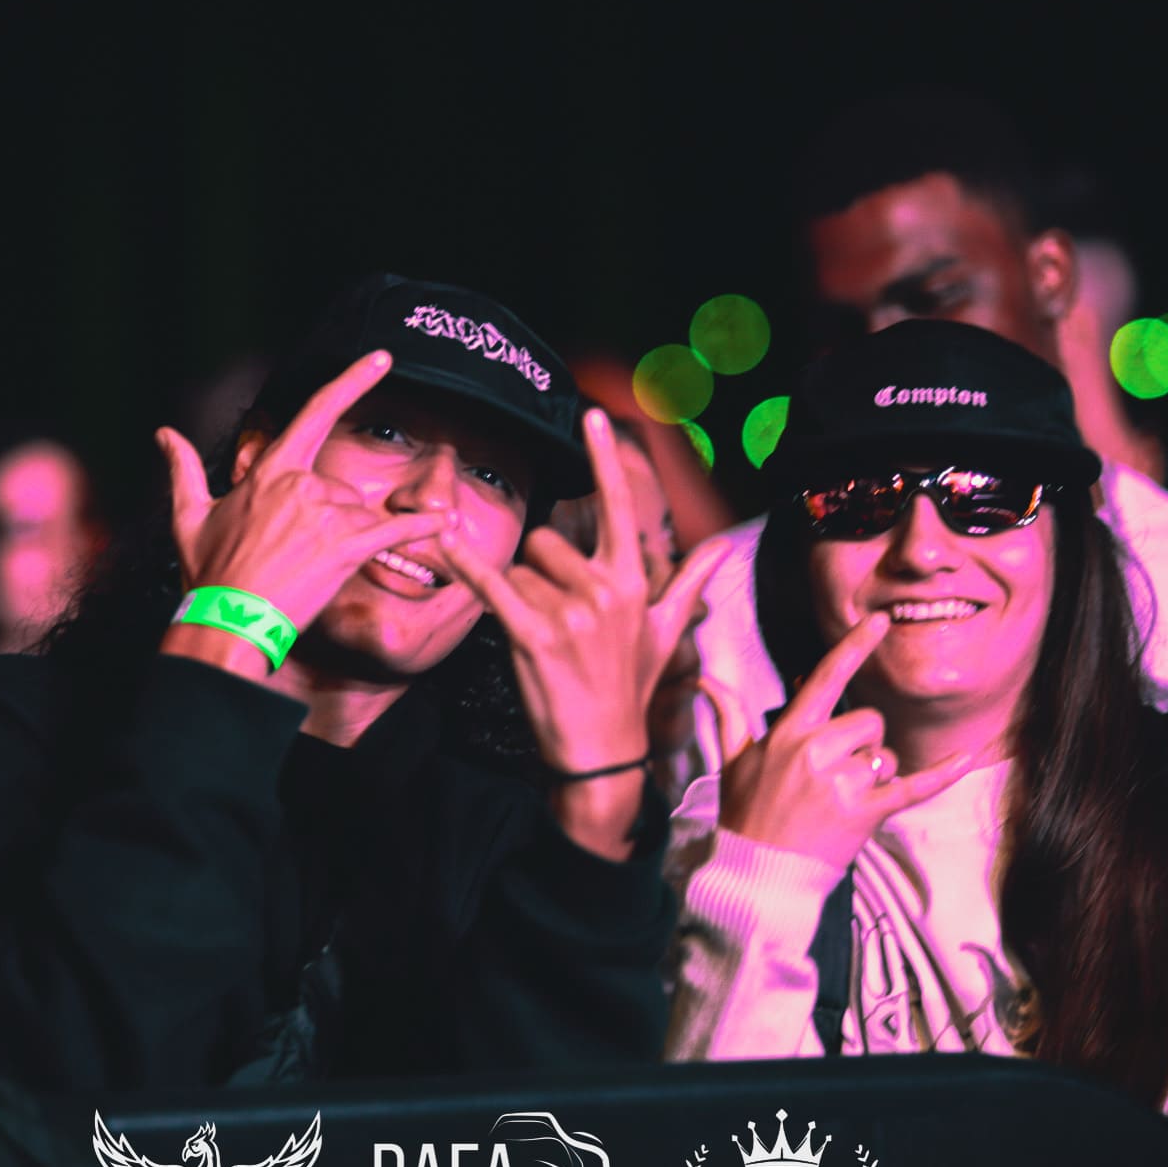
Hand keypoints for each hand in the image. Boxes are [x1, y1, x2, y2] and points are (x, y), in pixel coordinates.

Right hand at [156, 351, 451, 641]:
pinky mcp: (349, 546)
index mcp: (271, 470)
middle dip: (326, 519)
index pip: (316, 412)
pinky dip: (420, 528)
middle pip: (338, 487)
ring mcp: (329, 514)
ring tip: (307, 568)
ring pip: (357, 514)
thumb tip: (164, 434)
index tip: (381, 360)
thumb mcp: (190, 515)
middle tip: (292, 555)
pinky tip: (440, 524)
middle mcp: (303, 484)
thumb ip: (184, 467)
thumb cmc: (211, 573)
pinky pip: (396, 530)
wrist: (229, 620)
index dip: (353, 380)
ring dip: (343, 539)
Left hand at [445, 409, 728, 774]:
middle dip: (540, 574)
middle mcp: (605, 589)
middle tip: (558, 623)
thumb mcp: (665, 630)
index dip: (604, 458)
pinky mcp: (533, 635)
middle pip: (547, 542)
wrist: (602, 750)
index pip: (619, 506)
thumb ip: (690, 580)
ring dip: (518, 599)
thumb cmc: (630, 686)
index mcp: (634, 581)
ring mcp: (569, 613)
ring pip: (519, 571)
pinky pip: (492, 585)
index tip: (594, 415)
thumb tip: (724, 546)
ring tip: (542, 640)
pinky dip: (465, 564)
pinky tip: (442, 539)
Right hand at [716, 615, 974, 870]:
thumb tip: (706, 682)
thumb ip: (729, 716)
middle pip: (868, 721)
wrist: (758, 874)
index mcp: (789, 733)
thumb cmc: (746, 815)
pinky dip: (942, 773)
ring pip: (885, 755)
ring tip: (843, 799)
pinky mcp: (867, 812)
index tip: (878, 621)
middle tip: (834, 774)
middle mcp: (818, 751)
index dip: (854, 646)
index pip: (827, 678)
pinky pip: (914, 786)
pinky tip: (966, 756)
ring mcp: (844, 783)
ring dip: (875, 772)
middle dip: (861, 742)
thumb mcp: (733, 761)